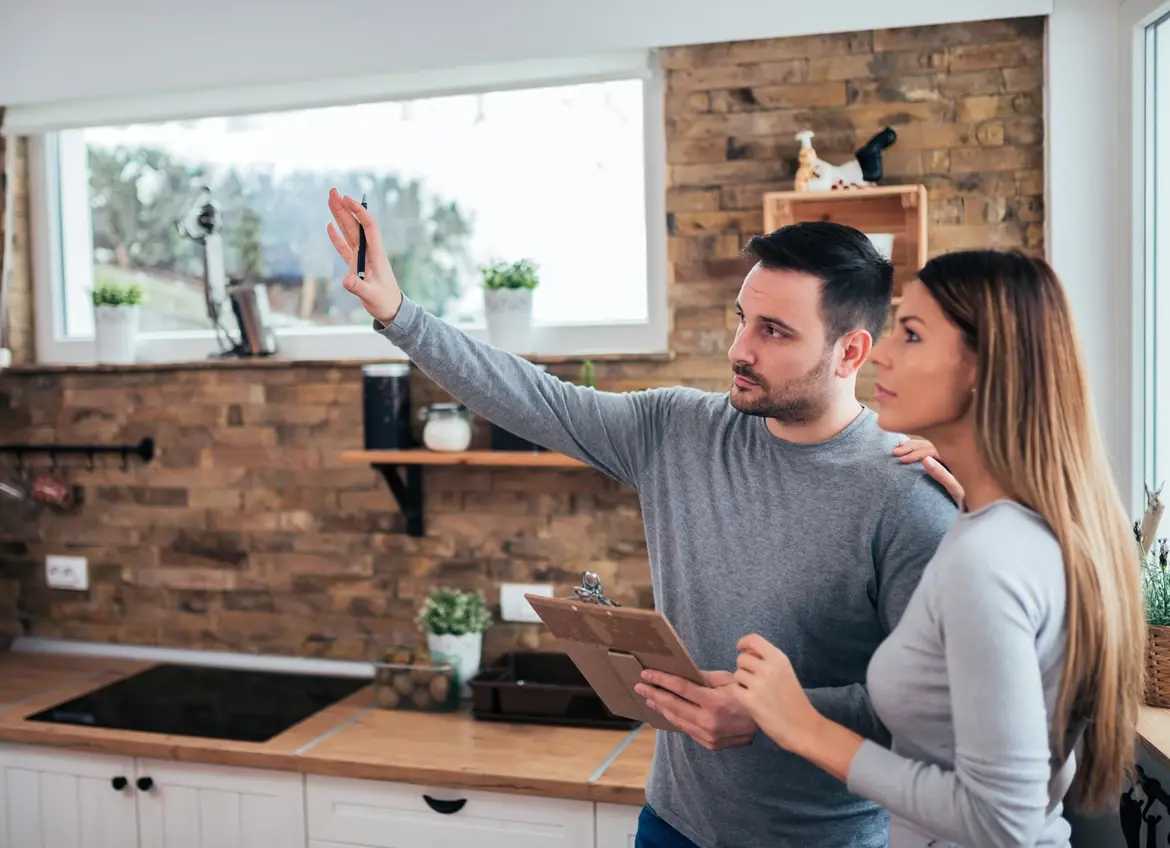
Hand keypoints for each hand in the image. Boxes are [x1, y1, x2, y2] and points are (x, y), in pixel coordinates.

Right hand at [326, 188, 403, 325]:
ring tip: (330, 200)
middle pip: (355, 225)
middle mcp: (369, 252)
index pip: (368, 227)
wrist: (391, 310)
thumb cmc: (385, 302)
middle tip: (333, 191)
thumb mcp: (371, 296)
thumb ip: (358, 288)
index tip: (346, 199)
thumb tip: (346, 281)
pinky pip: (344, 247)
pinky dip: (336, 237)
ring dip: (339, 216)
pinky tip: (330, 226)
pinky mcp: (356, 265)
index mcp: (376, 254)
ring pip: (349, 232)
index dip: (358, 211)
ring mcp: (362, 257)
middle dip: (344, 207)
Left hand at [635, 669, 755, 749]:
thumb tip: (681, 673)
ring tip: (649, 698)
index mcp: (715, 702)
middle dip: (654, 694)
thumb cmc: (746, 696)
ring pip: (677, 720)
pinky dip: (674, 719)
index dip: (661, 680)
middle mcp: (709, 721)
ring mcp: (708, 735)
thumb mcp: (728, 680)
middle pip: (673, 706)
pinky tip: (666, 711)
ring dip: (660, 708)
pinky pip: (686, 729)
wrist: (763, 724)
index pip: (680, 689)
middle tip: (640, 686)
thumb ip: (704, 678)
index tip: (647, 674)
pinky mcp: (709, 744)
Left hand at [732, 635, 864, 782]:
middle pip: (741, 658)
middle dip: (744, 668)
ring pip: (737, 674)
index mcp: (779, 659)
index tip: (741, 648)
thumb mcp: (786, 673)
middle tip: (753, 680)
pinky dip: (739, 693)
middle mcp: (768, 668)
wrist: (803, 727)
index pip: (754, 640)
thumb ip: (768, 661)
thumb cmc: (795, 700)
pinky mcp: (750, 700)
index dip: (744, 643)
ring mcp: (758, 684)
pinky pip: (734, 688)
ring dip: (742, 682)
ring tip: (755, 692)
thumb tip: (746, 653)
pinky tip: (750, 700)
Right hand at [892, 438, 963, 503]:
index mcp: (956, 455)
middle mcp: (955, 451)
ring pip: (929, 444)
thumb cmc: (970, 496)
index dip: (914, 454)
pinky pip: (932, 447)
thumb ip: (942, 474)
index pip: (930, 450)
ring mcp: (953, 453)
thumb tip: (925, 459)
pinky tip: (911, 443)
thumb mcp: (956, 488)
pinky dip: (920, 445)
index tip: (901, 460)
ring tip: (899, 444)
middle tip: (895, 452)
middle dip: (910, 447)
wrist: (983, 501)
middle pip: (928, 444)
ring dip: (913, 444)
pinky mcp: (949, 458)